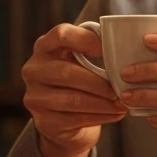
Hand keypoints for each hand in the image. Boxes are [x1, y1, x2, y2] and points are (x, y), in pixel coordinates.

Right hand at [21, 24, 128, 156]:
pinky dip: (100, 116)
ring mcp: (35, 97)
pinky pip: (76, 119)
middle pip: (67, 72)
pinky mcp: (44, 121)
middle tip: (120, 89)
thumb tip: (122, 46)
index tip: (106, 49)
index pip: (61, 35)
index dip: (86, 39)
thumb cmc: (78, 82)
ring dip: (103, 102)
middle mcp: (34, 70)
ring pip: (73, 99)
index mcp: (44, 47)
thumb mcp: (81, 60)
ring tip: (122, 103)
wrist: (64, 121)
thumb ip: (93, 48)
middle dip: (98, 82)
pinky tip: (115, 114)